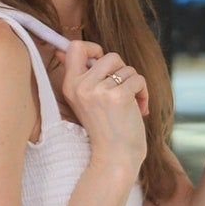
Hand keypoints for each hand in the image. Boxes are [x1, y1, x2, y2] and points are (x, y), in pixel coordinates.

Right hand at [58, 42, 148, 174]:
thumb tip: (60, 52)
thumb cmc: (105, 130)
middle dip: (123, 71)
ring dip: (135, 85)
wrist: (115, 158)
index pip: (75, 47)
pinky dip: (144, 93)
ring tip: (132, 105)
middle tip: (123, 90)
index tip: (103, 64)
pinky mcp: (118, 96)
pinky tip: (139, 110)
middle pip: (110, 55)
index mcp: (70, 86)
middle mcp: (81, 86)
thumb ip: (78, 76)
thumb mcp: (84, 101)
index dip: (94, 48)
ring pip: (127, 68)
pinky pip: (138, 79)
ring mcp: (99, 91)